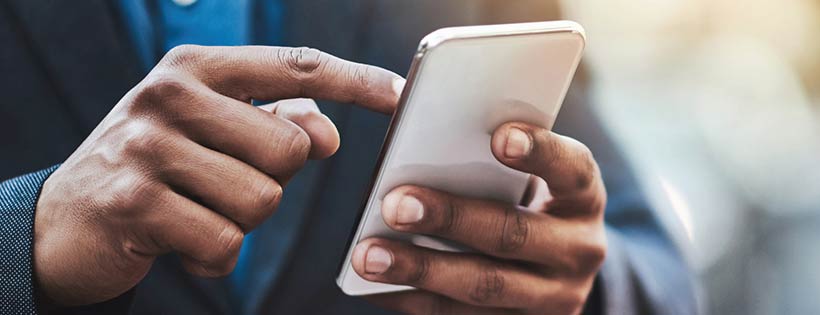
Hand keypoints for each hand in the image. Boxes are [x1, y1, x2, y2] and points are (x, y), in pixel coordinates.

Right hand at [34, 45, 401, 305]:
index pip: (294, 66)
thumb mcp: (210, 129)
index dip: (356, 81)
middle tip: (221, 183)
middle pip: (288, 148)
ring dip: (241, 221)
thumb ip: (274, 120)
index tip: (402, 96)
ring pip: (262, 200)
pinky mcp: (132, 204)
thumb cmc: (157, 167)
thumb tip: (327, 131)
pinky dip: (215, 256)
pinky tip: (180, 239)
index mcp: (195, 67)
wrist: (62, 220)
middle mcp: (167, 96)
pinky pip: (225, 243)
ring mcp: (145, 148)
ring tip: (197, 209)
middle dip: (272, 180)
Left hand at [350, 123, 607, 314]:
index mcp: (585, 198)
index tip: (500, 137)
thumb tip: (421, 142)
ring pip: (485, 287)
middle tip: (396, 205)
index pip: (572, 169)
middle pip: (513, 234)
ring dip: (422, 270)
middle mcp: (580, 251)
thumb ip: (493, 163)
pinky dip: (415, 301)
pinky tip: (377, 286)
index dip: (540, 152)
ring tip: (369, 255)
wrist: (556, 272)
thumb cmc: (526, 204)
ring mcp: (556, 298)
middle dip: (451, 219)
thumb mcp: (531, 181)